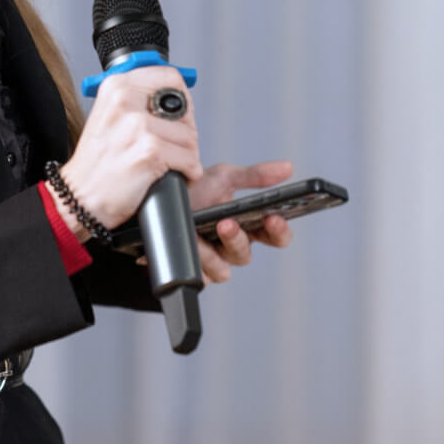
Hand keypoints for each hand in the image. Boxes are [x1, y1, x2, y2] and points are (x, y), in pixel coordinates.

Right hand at [55, 66, 203, 234]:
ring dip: (187, 156)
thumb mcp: (109, 116)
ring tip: (170, 165)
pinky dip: (189, 173)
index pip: (169, 77)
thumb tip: (177, 99)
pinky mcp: (149, 151)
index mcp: (116, 86)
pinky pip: (189, 159)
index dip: (181, 99)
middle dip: (185, 133)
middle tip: (172, 147)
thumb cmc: (96, 163)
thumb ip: (138, 100)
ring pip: (189, 137)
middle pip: (184, 109)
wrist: (78, 196)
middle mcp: (125, 101)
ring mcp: (138, 126)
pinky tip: (176, 176)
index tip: (179, 115)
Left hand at [189, 160, 293, 284]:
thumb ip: (255, 175)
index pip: (274, 236)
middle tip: (226, 224)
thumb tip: (287, 168)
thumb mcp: (223, 177)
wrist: (156, 199)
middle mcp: (231, 246)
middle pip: (245, 255)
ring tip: (198, 236)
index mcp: (246, 225)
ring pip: (223, 270)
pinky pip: (199, 276)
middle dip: (236, 240)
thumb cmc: (193, 189)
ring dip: (211, 252)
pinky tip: (187, 247)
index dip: (279, 231)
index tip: (274, 218)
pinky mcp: (192, 270)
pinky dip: (192, 260)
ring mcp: (212, 260)